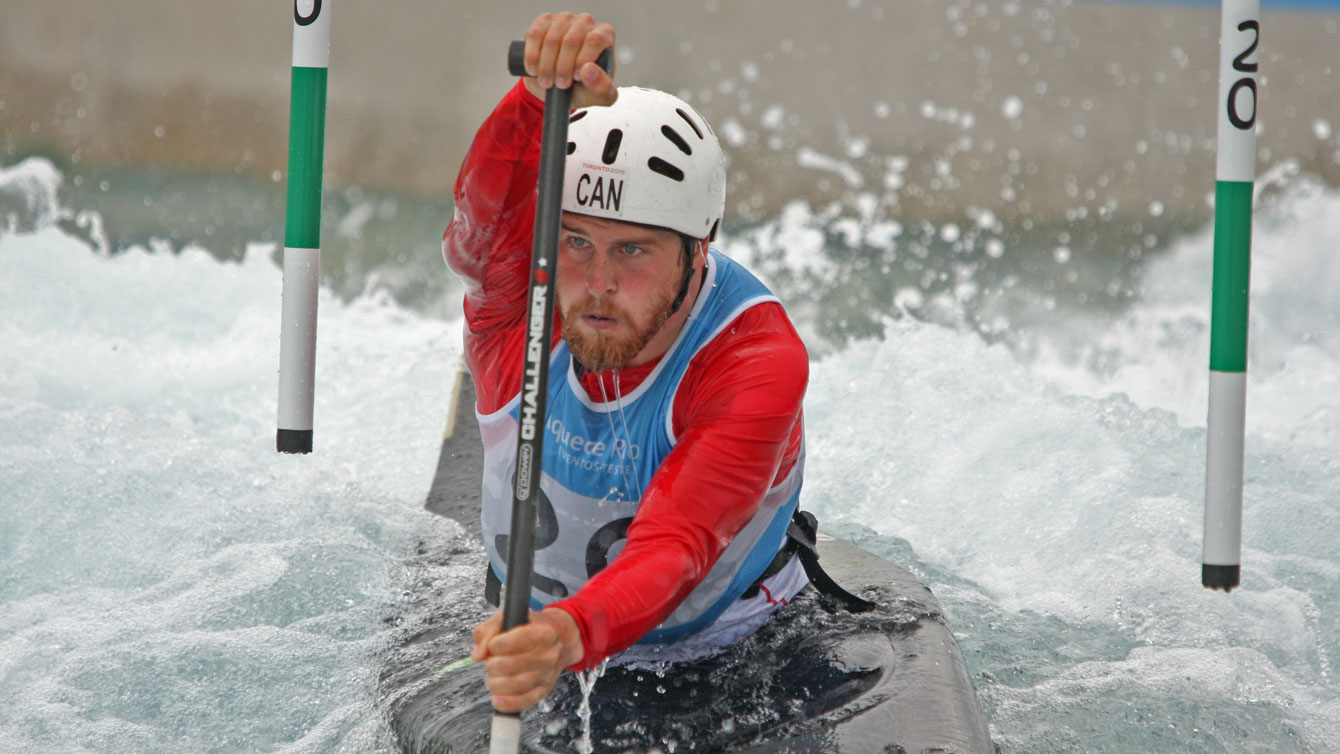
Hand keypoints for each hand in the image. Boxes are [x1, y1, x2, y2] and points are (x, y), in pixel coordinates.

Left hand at [471, 607, 585, 711]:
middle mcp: (550, 654)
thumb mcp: (507, 618)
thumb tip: (478, 655)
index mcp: (545, 632)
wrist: (557, 639)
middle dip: (492, 665)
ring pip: (516, 685)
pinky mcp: (544, 690)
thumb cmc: (528, 627)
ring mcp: (548, 674)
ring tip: (493, 676)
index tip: (492, 645)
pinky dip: (507, 703)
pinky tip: (497, 699)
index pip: (520, 639)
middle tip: (491, 661)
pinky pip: (525, 701)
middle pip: (511, 665)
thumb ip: (488, 631)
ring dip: (496, 682)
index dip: (498, 644)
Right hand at [521, 12, 616, 108]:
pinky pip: (535, 35)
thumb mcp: (600, 96)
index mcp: (604, 34)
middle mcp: (585, 22)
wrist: (559, 87)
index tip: (576, 77)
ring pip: (552, 39)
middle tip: (560, 85)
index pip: (594, 40)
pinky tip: (534, 70)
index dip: (582, 60)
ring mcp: (564, 19)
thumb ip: (602, 88)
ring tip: (547, 81)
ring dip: (546, 65)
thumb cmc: (584, 87)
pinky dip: (532, 56)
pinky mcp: (543, 22)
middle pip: (571, 40)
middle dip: (562, 68)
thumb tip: (589, 70)